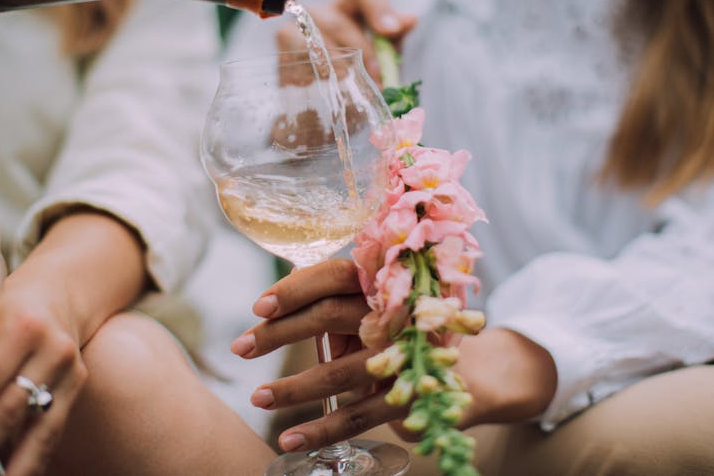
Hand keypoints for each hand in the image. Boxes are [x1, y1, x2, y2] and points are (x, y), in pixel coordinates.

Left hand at [0, 211, 146, 475]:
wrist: (64, 291)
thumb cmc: (10, 306)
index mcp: (21, 325)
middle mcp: (51, 348)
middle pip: (10, 409)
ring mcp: (70, 369)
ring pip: (41, 428)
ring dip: (11, 466)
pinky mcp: (78, 385)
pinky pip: (53, 429)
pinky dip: (33, 457)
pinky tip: (14, 475)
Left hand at [233, 259, 558, 453]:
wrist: (473, 372)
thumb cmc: (408, 332)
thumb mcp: (379, 308)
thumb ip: (338, 303)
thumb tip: (275, 305)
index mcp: (387, 282)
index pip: (334, 274)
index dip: (294, 288)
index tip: (258, 307)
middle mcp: (397, 312)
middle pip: (329, 316)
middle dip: (278, 333)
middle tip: (240, 347)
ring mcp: (405, 356)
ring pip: (339, 371)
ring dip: (293, 388)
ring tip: (258, 396)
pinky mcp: (409, 397)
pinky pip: (357, 416)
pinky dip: (321, 429)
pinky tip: (290, 439)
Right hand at [276, 0, 416, 84]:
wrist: (319, 111)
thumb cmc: (354, 78)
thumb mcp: (380, 59)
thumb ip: (393, 41)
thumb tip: (410, 19)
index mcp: (349, 7)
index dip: (379, 7)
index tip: (392, 30)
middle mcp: (320, 11)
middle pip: (341, 24)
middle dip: (363, 53)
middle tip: (378, 79)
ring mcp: (296, 27)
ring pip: (320, 45)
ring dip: (342, 71)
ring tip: (357, 93)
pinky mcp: (282, 50)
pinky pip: (302, 62)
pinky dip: (319, 79)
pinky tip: (328, 92)